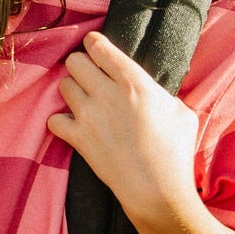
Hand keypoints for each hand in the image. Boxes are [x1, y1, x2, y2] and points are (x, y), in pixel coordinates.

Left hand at [46, 30, 199, 230]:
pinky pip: (54, 119)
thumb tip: (150, 90)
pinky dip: (60, 121)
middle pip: (74, 61)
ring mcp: (89, 115)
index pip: (99, 46)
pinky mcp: (78, 137)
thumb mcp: (181, 111)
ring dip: (72, 91)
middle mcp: (107, 93)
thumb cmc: (176, 151)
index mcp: (134, 81)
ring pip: (63, 86)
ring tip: (85, 102)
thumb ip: (160, 94)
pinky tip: (73, 126)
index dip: (94, 43)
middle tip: (90, 78)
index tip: (94, 47)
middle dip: (81, 66)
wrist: (157, 190)